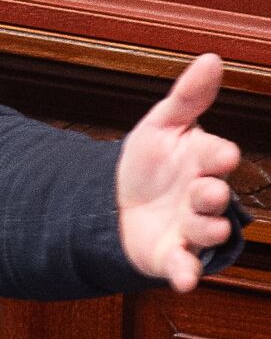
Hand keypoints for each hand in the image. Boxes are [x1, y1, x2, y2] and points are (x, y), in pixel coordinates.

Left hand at [117, 52, 242, 292]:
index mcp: (202, 162)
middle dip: (212, 194)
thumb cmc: (150, 161)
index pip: (218, 156)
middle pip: (215, 196)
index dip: (219, 156)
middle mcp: (202, 196)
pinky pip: (184, 266)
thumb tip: (212, 58)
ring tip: (207, 227)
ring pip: (207, 230)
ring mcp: (190, 227)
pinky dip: (186, 273)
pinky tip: (185, 280)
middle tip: (205, 191)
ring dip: (207, 228)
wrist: (116, 202)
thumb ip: (188, 96)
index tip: (221, 154)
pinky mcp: (173, 255)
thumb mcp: (162, 124)